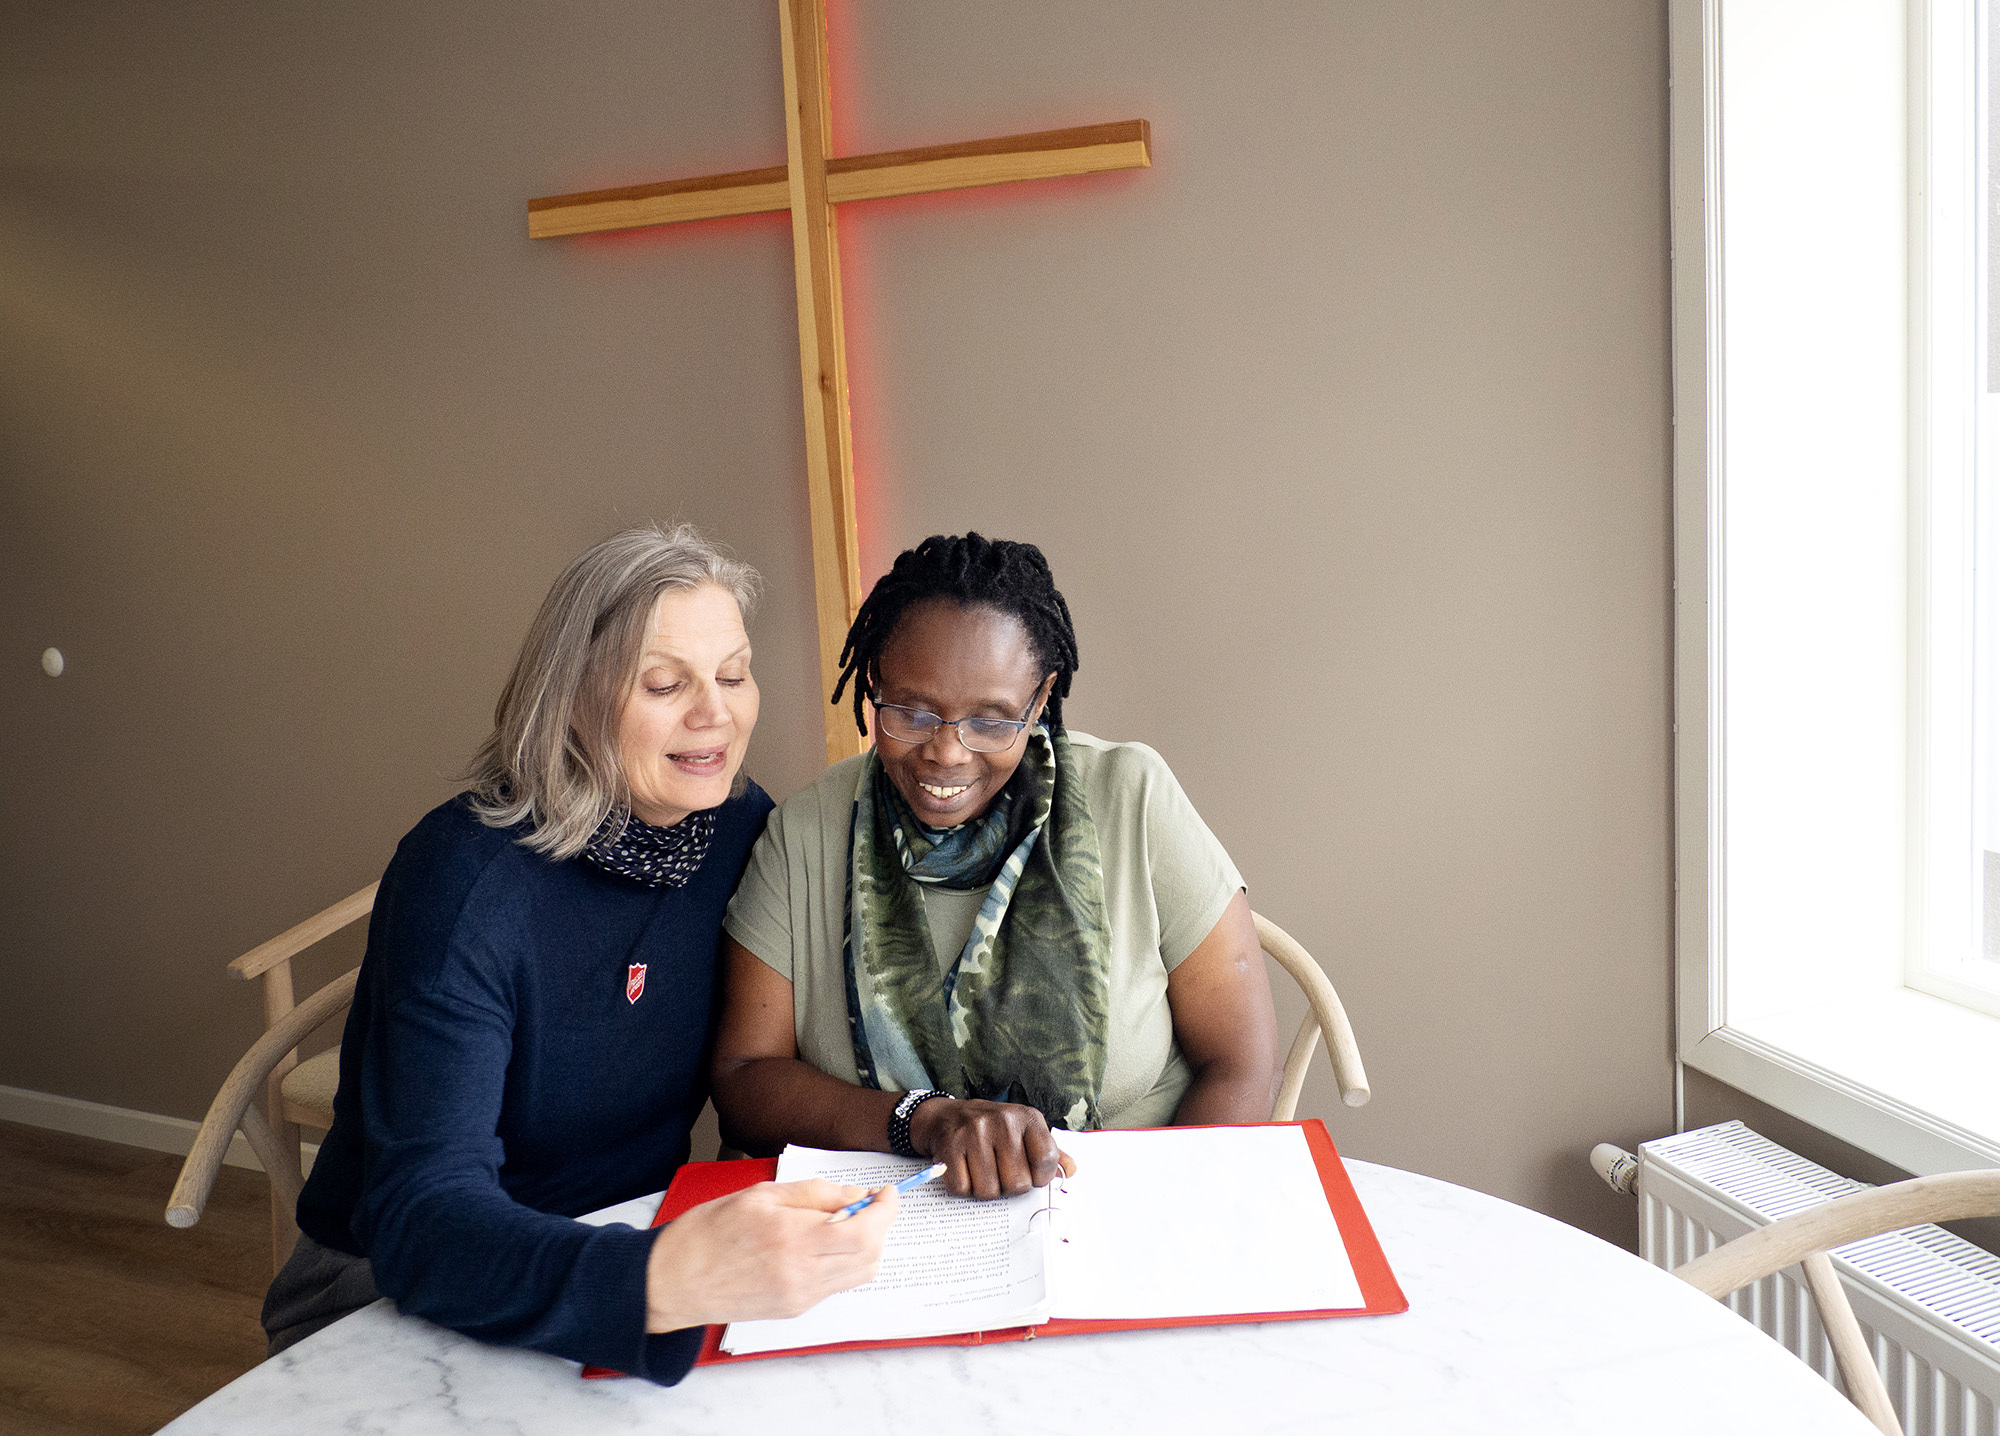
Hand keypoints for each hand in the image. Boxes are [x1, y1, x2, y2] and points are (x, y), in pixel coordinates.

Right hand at [643, 1179, 898, 1332]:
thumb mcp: (761, 1195)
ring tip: (844, 1221)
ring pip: (859, 1274)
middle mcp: (801, 1276)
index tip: (888, 1193)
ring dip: (865, 1245)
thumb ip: (816, 1194)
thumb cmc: (708, 1232)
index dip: (886, 1211)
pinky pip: (836, 1284)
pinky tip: (823, 1242)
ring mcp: (800, 1298)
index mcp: (792, 1240)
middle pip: (870, 1256)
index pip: (864, 1231)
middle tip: (869, 1203)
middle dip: (880, 1226)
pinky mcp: (794, 1310)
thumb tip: (857, 1196)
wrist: (674, 1280)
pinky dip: (844, 1261)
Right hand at [907, 1097, 1074, 1199]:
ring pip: (989, 1191)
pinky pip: (963, 1188)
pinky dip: (963, 1188)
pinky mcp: (950, 1146)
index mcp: (1027, 1117)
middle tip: (1000, 1172)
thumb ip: (1050, 1152)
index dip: (1040, 1177)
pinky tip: (964, 1171)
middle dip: (1009, 1187)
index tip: (1030, 1174)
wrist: (947, 1116)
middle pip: (1018, 1184)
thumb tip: (1071, 1171)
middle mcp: (1003, 1121)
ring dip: (985, 1189)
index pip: (1047, 1160)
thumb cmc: (993, 1129)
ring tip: (981, 1171)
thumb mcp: (1025, 1132)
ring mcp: (974, 1132)